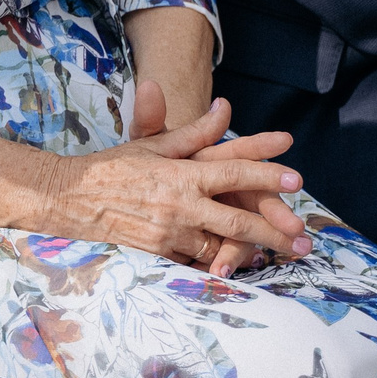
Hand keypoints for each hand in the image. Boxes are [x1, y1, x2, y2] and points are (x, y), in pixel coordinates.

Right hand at [47, 92, 308, 266]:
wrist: (71, 197)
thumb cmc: (115, 166)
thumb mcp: (155, 145)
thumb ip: (195, 133)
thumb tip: (226, 109)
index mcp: (182, 173)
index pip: (235, 172)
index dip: (269, 176)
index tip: (298, 180)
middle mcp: (180, 204)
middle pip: (238, 221)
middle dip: (276, 231)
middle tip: (305, 239)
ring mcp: (169, 233)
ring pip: (221, 247)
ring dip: (251, 252)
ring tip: (280, 255)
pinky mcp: (158, 254)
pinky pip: (196, 263)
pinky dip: (218, 264)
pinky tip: (238, 268)